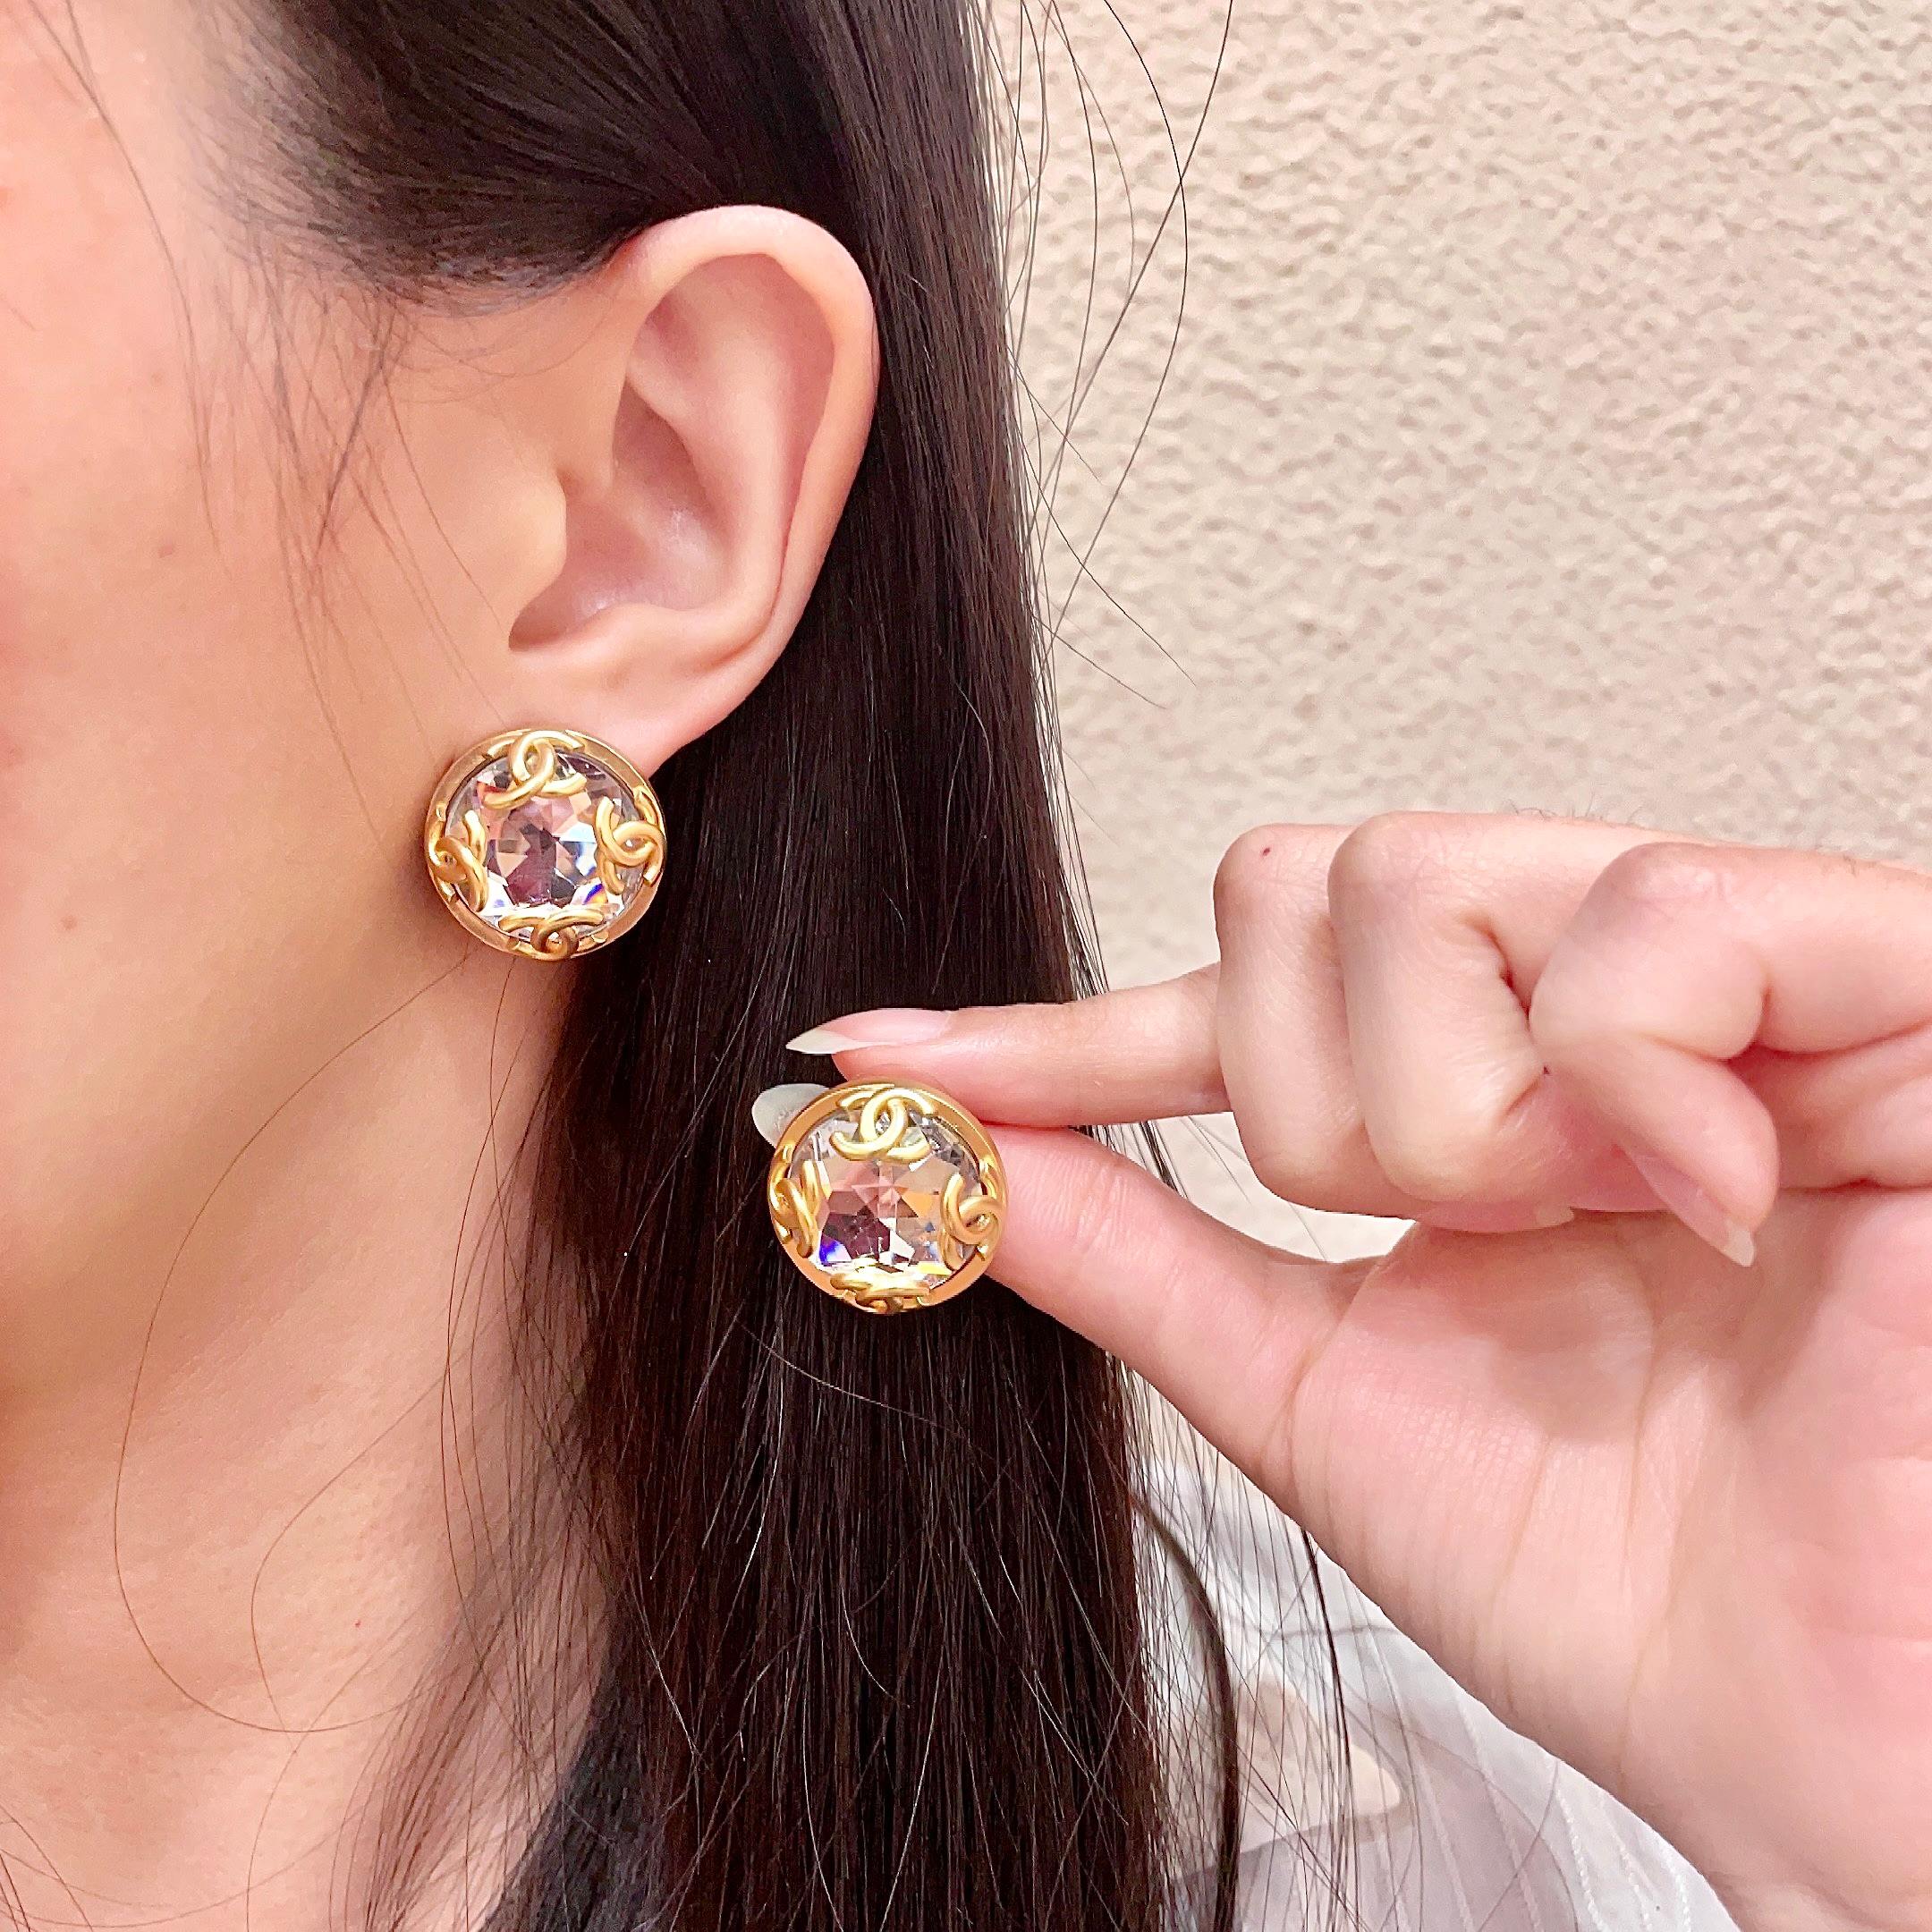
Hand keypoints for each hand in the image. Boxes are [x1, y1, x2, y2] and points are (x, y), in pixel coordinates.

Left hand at [800, 813, 1931, 1931]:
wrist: (1830, 1739)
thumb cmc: (1618, 1582)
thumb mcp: (1315, 1391)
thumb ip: (1131, 1252)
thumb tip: (940, 1153)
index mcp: (1473, 1085)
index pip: (1227, 984)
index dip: (1058, 1028)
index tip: (885, 1059)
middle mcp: (1587, 999)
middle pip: (1310, 884)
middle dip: (1323, 1109)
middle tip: (1467, 1238)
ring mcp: (1735, 974)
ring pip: (1427, 885)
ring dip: (1455, 1115)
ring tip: (1588, 1227)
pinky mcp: (1885, 982)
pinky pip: (1655, 922)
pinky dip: (1623, 1080)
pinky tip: (1706, 1195)